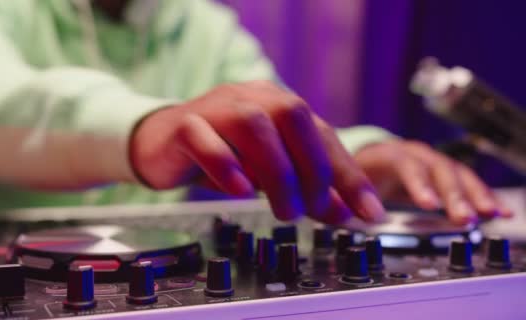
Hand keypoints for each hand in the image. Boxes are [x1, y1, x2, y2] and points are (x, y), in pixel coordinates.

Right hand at [130, 81, 384, 223]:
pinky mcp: (183, 125)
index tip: (368, 212)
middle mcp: (250, 98)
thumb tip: (344, 214)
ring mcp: (214, 108)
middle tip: (312, 211)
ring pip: (253, 125)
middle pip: (292, 116)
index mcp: (276, 105)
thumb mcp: (268, 174)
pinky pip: (204, 138)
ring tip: (285, 212)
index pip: (323, 133)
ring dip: (276, 172)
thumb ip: (305, 190)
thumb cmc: (219, 155)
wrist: (159, 144)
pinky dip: (226, 165)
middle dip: (311, 168)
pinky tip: (241, 192)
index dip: (348, 174)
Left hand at [354, 140, 512, 223]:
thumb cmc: (356, 170)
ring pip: (456, 174)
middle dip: (452, 193)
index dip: (418, 183)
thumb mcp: (347, 180)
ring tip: (489, 214)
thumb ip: (349, 195)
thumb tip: (352, 215)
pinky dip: (483, 196)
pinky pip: (467, 183)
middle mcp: (413, 153)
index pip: (405, 163)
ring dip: (474, 195)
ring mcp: (431, 162)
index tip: (428, 204)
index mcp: (387, 153)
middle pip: (437, 168)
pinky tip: (500, 210)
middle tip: (463, 217)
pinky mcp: (443, 174)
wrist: (365, 158)